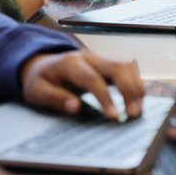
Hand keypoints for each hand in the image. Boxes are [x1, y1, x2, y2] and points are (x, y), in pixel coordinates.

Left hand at [19, 49, 143, 119]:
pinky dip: (136, 83)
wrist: (40, 64)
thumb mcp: (37, 92)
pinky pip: (127, 68)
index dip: (106, 98)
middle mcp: (88, 56)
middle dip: (129, 90)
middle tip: (133, 115)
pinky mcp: (106, 63)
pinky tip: (137, 101)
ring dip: (136, 87)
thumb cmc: (39, 81)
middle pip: (117, 67)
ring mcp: (99, 57)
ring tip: (138, 111)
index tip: (114, 118)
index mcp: (69, 63)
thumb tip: (75, 108)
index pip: (93, 79)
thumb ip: (55, 99)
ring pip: (126, 65)